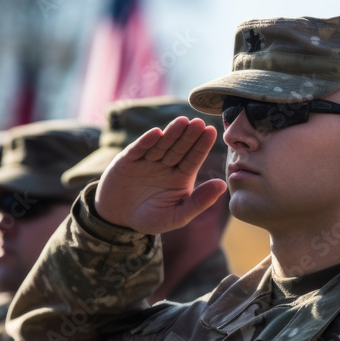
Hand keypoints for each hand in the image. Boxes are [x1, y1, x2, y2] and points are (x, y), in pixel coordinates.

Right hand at [94, 117, 227, 233]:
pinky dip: (146, 141)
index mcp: (180, 177)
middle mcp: (166, 165)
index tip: (211, 131)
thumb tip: (223, 185)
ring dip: (171, 134)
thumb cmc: (150, 219)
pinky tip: (156, 133)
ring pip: (161, 145)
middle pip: (179, 148)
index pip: (193, 159)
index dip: (202, 145)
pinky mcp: (128, 160)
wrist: (117, 219)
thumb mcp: (177, 216)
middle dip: (189, 135)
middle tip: (198, 122)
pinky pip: (138, 149)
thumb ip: (199, 202)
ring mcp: (147, 160)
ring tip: (182, 121)